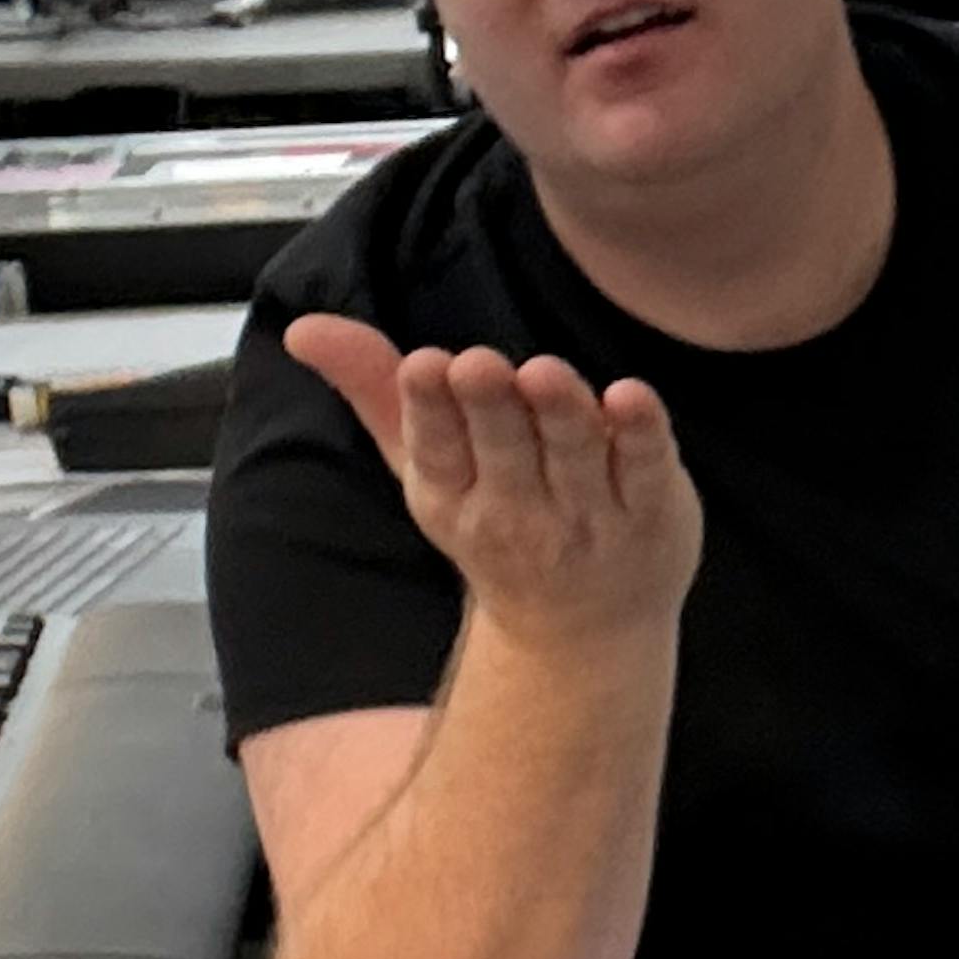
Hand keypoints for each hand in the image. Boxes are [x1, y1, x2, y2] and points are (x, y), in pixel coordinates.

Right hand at [284, 314, 701, 658]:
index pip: (437, 450)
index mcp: (452, 496)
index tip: (423, 367)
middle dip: (489, 406)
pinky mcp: (654, 508)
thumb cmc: (494, 520)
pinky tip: (629, 396)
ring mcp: (590, 516)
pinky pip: (647, 467)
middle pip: (504, 449)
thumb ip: (373, 388)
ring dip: (559, 413)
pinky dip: (641, 433)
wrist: (583, 631)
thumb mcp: (423, 466)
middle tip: (477, 365)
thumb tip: (304, 327)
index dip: (430, 409)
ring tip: (544, 373)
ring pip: (573, 455)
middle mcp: (519, 511)